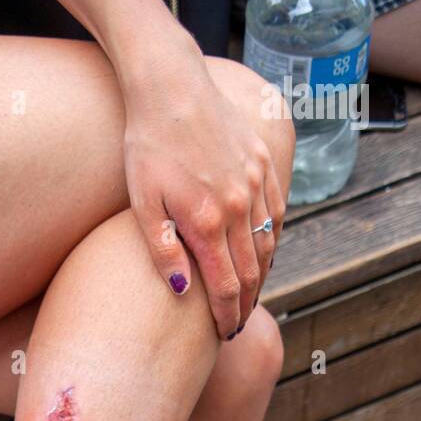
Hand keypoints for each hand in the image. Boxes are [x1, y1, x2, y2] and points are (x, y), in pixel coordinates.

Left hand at [123, 59, 286, 339]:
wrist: (170, 86)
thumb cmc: (146, 146)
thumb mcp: (143, 203)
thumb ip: (163, 250)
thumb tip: (181, 293)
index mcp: (208, 222)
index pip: (226, 287)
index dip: (226, 316)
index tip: (223, 335)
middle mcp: (240, 205)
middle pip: (251, 271)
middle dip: (245, 304)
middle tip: (237, 325)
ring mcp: (256, 182)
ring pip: (269, 244)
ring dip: (261, 275)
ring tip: (249, 296)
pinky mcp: (264, 162)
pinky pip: (277, 212)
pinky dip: (272, 239)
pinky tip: (261, 252)